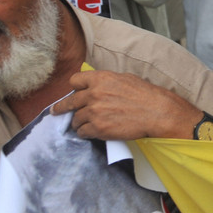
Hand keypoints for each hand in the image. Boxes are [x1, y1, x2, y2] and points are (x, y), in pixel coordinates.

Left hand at [52, 70, 200, 140]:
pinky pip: (82, 132)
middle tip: (56, 111)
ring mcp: (94, 112)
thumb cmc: (145, 95)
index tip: (74, 93)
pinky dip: (85, 133)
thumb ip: (106, 82)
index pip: (75, 81)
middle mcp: (94, 94)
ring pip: (75, 119)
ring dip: (79, 122)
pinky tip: (93, 132)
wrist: (156, 112)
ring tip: (86, 124)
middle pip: (69, 101)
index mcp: (101, 79)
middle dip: (61, 107)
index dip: (74, 88)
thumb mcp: (125, 79)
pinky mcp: (98, 128)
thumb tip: (95, 85)